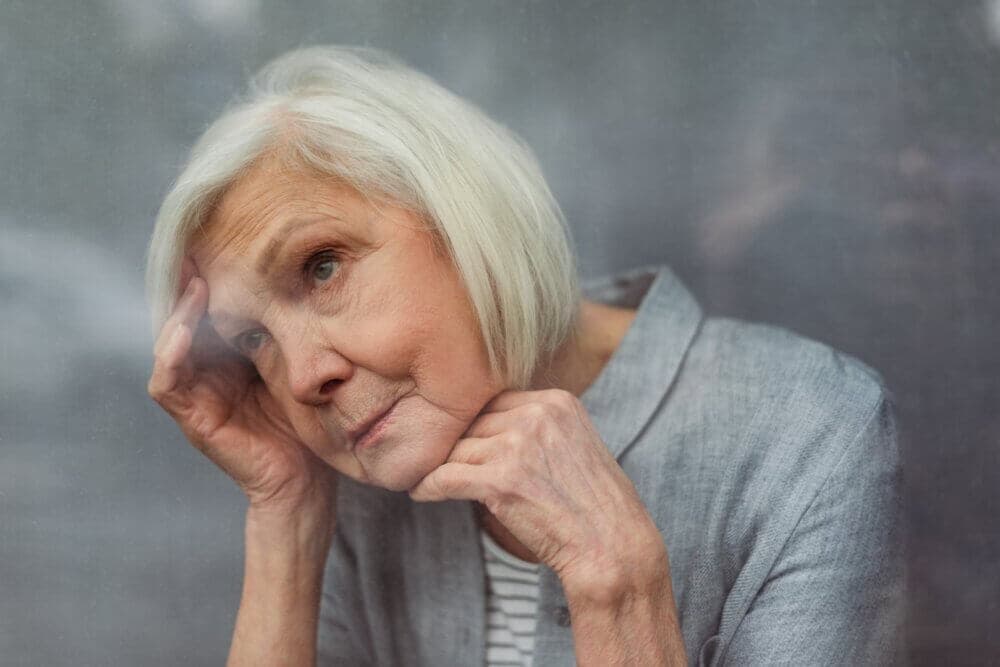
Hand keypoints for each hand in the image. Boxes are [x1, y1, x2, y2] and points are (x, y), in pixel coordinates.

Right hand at [148, 266, 336, 515]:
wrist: (308, 481)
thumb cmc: (312, 423)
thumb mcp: (302, 365)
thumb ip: (290, 331)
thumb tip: (303, 278)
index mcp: (234, 356)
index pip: (216, 309)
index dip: (217, 277)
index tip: (229, 242)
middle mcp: (210, 371)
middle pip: (189, 320)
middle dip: (192, 285)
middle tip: (201, 249)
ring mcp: (197, 395)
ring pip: (173, 343)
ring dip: (180, 314)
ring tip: (196, 284)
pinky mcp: (193, 419)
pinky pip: (168, 383)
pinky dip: (171, 354)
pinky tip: (184, 330)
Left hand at [409, 389, 666, 599]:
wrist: (612, 547)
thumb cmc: (594, 506)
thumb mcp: (575, 445)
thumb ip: (537, 428)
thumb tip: (487, 427)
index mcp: (556, 401)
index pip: (494, 402)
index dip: (474, 425)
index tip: (460, 442)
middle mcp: (537, 415)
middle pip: (473, 423)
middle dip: (455, 446)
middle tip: (433, 461)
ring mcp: (518, 446)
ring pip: (456, 450)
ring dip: (438, 467)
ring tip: (423, 478)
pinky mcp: (500, 480)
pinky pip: (445, 477)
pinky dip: (428, 487)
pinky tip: (422, 494)